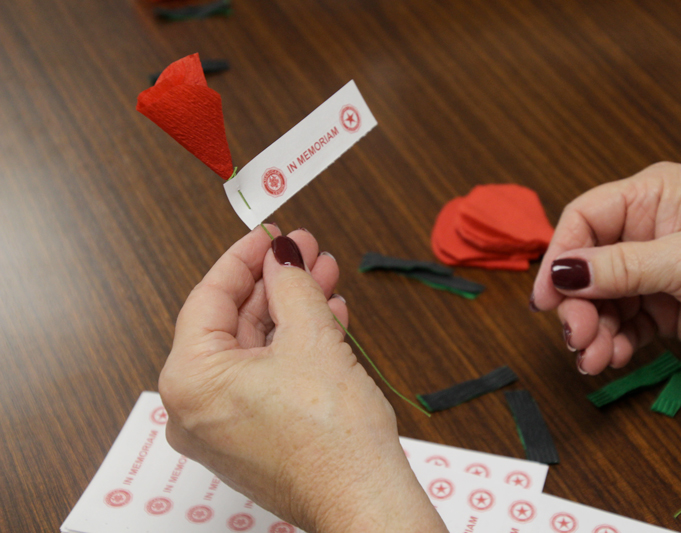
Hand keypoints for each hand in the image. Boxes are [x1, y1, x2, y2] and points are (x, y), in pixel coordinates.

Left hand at [159, 225, 446, 532]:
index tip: (270, 234)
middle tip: (306, 250)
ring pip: (255, 350)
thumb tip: (284, 254)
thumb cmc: (332, 437)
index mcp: (190, 380)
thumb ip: (290, 285)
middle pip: (233, 323)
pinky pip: (265, 378)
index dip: (245, 257)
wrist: (364, 501)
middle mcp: (194, 407)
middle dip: (276, 282)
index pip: (209, 297)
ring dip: (292, 311)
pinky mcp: (252, 438)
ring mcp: (222, 427)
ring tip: (325, 277)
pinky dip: (293, 346)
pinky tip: (326, 319)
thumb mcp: (311, 338)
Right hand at [531, 162, 680, 373]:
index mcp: (651, 198)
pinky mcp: (661, 307)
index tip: (547, 298)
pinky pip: (621, 325)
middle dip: (577, 305)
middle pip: (584, 266)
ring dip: (593, 331)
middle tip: (578, 337)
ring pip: (598, 301)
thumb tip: (562, 272)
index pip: (584, 220)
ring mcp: (651, 271)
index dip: (559, 257)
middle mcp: (644, 231)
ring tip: (596, 358)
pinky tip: (617, 357)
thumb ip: (622, 268)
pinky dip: (614, 343)